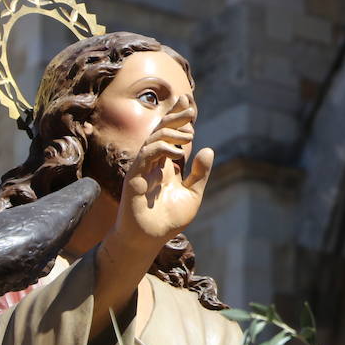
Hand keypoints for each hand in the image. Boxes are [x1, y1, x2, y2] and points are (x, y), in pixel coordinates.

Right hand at [115, 108, 213, 248]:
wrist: (149, 240)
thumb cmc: (168, 220)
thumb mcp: (191, 194)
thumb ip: (199, 174)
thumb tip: (209, 150)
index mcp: (165, 164)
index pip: (171, 135)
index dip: (178, 119)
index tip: (190, 104)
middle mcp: (153, 163)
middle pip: (161, 131)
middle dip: (175, 117)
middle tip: (190, 107)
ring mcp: (143, 168)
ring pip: (153, 139)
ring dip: (171, 131)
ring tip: (189, 132)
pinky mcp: (136, 177)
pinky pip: (146, 155)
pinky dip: (161, 148)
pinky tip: (177, 151)